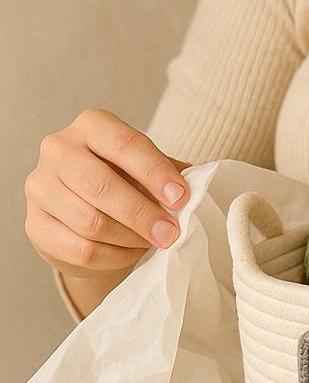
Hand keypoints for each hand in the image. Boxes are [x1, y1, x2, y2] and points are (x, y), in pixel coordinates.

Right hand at [24, 107, 192, 279]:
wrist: (91, 214)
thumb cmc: (129, 182)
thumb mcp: (151, 169)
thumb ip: (171, 172)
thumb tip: (199, 186)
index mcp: (92, 126)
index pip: (124, 144)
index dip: (155, 172)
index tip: (181, 198)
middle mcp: (58, 149)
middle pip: (100, 185)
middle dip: (143, 214)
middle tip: (171, 233)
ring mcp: (40, 187)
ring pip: (90, 221)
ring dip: (130, 238)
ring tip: (154, 241)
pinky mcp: (35, 225)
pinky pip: (80, 248)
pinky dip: (114, 256)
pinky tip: (132, 252)